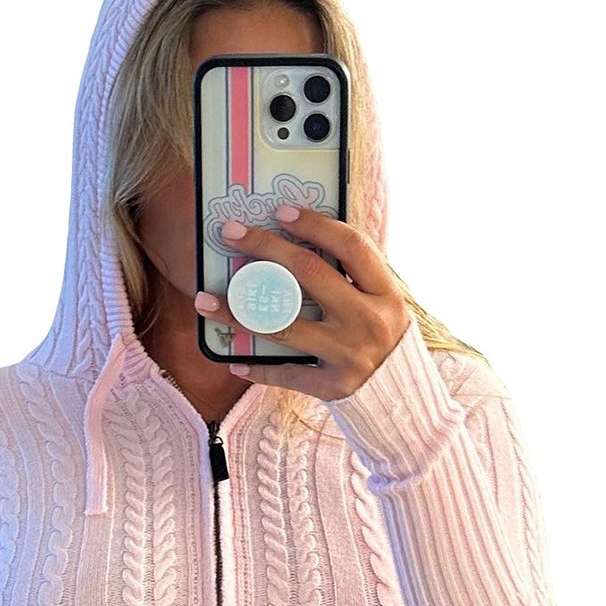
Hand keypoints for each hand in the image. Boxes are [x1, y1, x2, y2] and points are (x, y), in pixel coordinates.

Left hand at [194, 204, 411, 399]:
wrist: (400, 394)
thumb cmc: (380, 334)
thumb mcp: (380, 300)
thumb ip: (350, 274)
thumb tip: (294, 239)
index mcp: (384, 292)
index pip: (351, 247)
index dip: (316, 225)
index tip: (280, 211)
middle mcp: (368, 321)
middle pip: (310, 275)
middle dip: (266, 248)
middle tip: (231, 233)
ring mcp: (349, 355)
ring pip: (284, 326)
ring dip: (238, 311)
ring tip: (205, 300)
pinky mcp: (333, 386)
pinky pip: (286, 374)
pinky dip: (257, 368)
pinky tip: (232, 359)